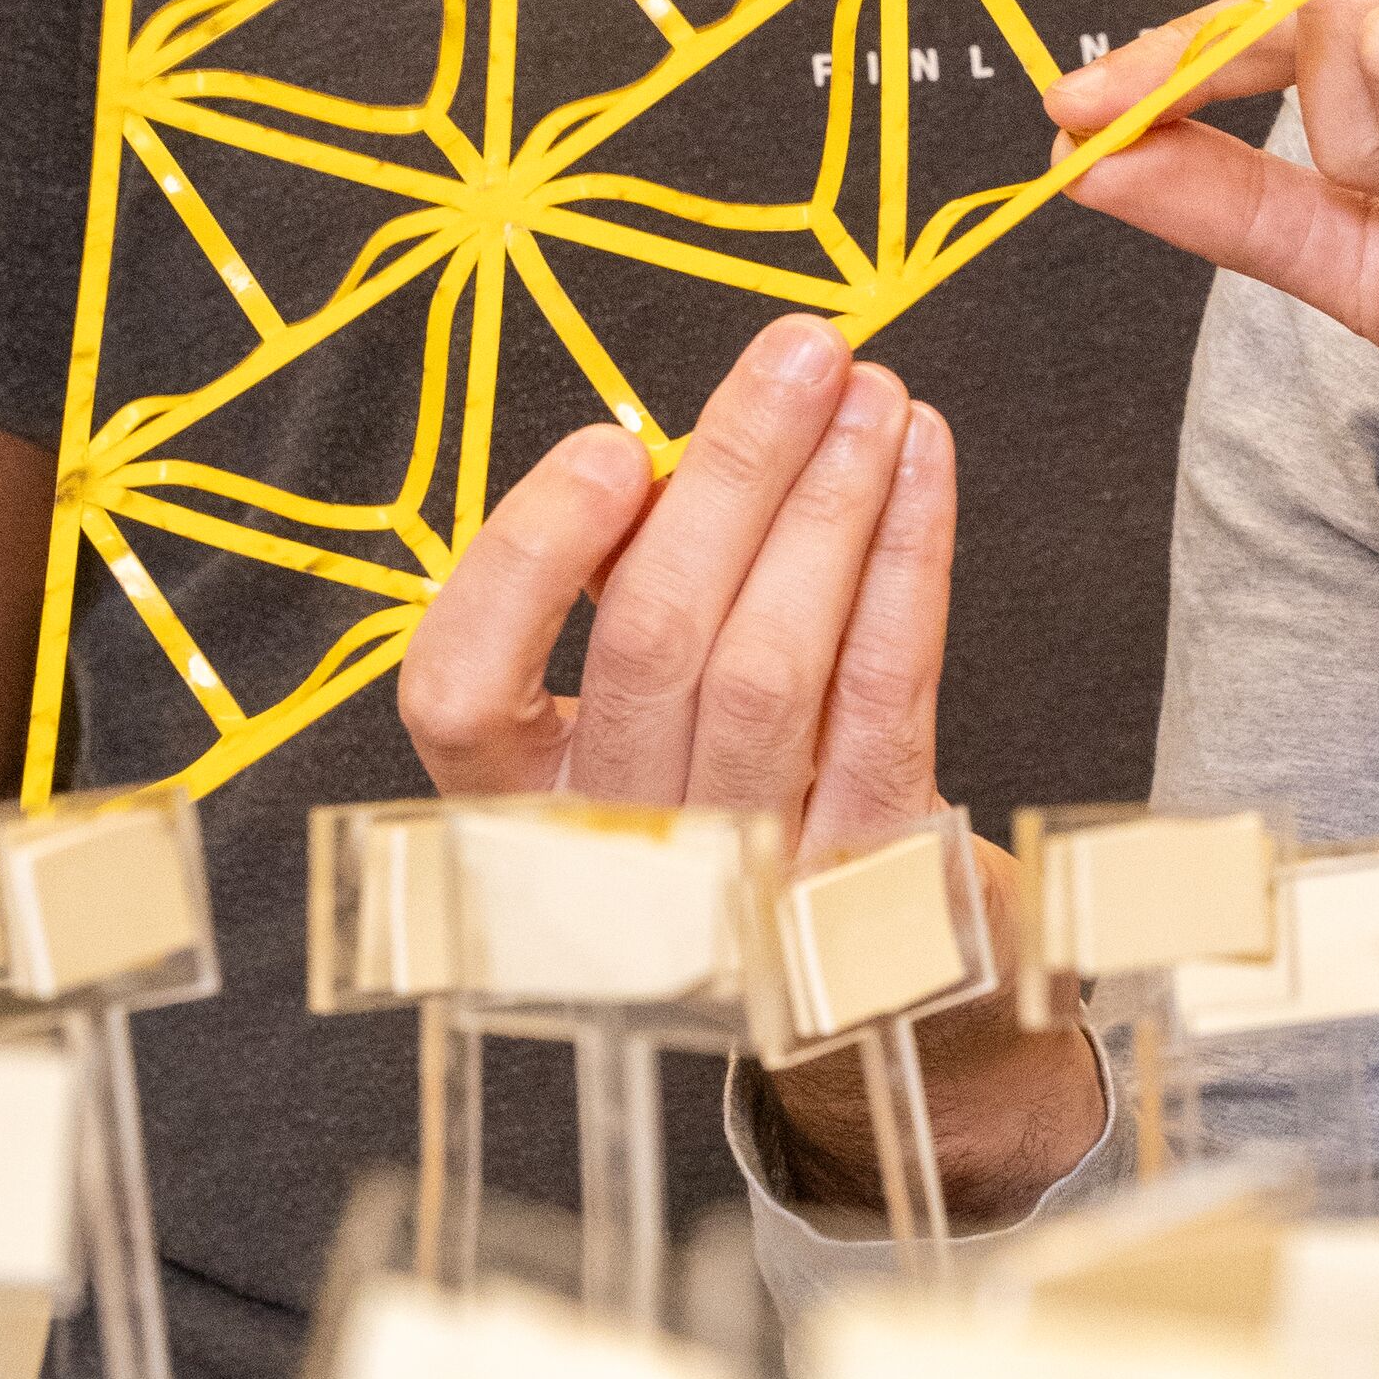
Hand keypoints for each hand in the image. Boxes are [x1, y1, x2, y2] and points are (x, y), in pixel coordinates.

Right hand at [398, 316, 1100, 1222]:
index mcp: (522, 813)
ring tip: (871, 389)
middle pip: (652, 641)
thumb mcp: (636, 742)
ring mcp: (750, 877)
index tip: (613, 449)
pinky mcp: (871, 878)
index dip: (526, 561)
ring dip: (831, 500)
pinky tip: (922, 464)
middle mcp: (620, 859)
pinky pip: (887, 690)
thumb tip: (666, 452)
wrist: (870, 1027)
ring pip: (776, 660)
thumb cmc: (740, 821)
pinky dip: (908, 559)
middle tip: (798, 351)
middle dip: (734, 471)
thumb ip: (620, 607)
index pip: (455, 694)